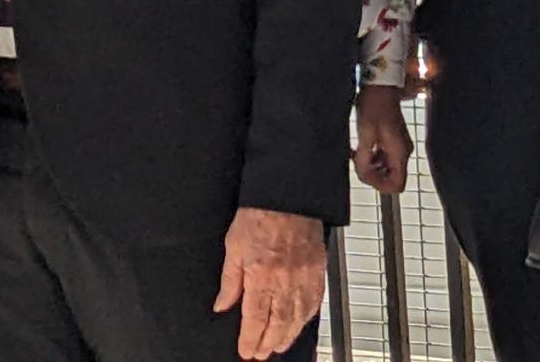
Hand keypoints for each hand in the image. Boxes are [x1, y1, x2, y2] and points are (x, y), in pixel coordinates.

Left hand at [213, 206, 324, 359]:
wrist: (287, 194)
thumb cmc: (260, 214)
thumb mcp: (233, 246)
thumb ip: (229, 281)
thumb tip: (222, 305)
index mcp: (261, 275)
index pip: (255, 318)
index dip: (250, 339)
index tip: (245, 350)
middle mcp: (284, 280)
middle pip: (278, 324)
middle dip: (268, 344)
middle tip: (260, 354)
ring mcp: (304, 276)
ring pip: (298, 317)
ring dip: (288, 336)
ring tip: (279, 345)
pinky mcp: (318, 269)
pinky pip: (315, 301)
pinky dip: (307, 317)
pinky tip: (300, 323)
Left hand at [353, 83, 413, 193]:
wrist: (380, 86)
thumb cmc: (374, 105)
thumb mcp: (365, 134)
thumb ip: (364, 159)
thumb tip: (362, 175)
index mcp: (400, 152)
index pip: (397, 185)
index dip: (379, 186)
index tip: (364, 174)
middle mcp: (403, 151)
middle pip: (390, 178)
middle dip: (372, 174)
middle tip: (358, 162)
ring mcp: (399, 146)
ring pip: (386, 169)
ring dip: (371, 165)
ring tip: (357, 153)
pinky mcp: (393, 140)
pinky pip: (384, 158)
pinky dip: (372, 156)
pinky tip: (361, 147)